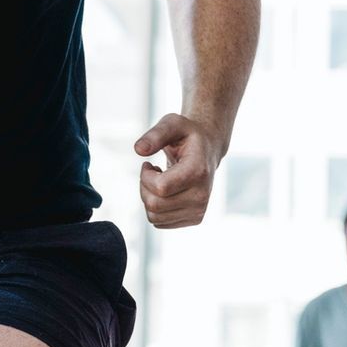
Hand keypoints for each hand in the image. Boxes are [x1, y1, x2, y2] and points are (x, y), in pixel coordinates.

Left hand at [134, 113, 223, 229]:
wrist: (207, 150)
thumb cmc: (186, 136)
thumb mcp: (171, 124)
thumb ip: (155, 134)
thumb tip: (138, 149)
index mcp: (198, 171)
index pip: (160, 187)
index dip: (146, 176)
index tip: (148, 164)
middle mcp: (202, 195)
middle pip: (154, 205)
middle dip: (144, 188)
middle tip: (151, 172)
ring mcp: (199, 210)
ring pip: (154, 217)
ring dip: (148, 198)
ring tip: (160, 181)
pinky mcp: (195, 218)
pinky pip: (160, 222)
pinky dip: (156, 208)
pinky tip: (166, 192)